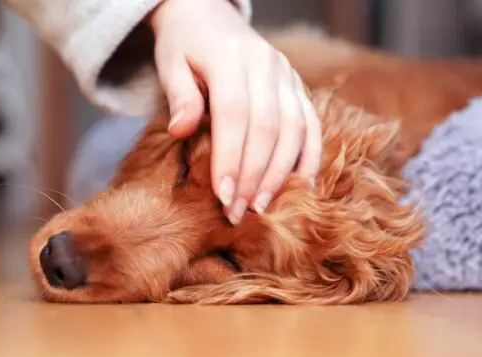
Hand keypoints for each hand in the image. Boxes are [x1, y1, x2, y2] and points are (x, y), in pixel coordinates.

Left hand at [148, 0, 321, 224]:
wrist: (208, 14)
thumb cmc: (184, 44)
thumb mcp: (170, 62)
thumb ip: (179, 96)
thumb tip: (181, 131)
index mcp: (229, 57)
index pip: (233, 114)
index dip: (230, 158)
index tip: (222, 196)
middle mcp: (265, 65)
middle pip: (267, 127)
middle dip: (254, 176)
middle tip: (238, 212)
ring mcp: (287, 75)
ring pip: (294, 129)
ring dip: (281, 173)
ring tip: (262, 207)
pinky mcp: (298, 86)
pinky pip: (312, 125)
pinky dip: (309, 158)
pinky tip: (300, 188)